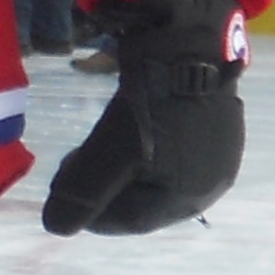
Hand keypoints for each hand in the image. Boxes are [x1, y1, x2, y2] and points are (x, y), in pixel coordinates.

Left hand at [43, 0, 247, 235]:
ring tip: (92, 155)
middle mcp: (212, 181)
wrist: (190, 47)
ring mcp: (218, 152)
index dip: (94, 215)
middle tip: (72, 175)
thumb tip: (56, 227)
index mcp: (191, 197)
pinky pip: (173, 150)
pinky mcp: (215, 124)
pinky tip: (125, 136)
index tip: (64, 203)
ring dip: (123, 172)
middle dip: (106, 192)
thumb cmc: (150, 109)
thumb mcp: (107, 155)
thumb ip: (82, 193)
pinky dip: (143, 151)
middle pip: (149, 200)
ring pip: (160, 174)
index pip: (135, 221)